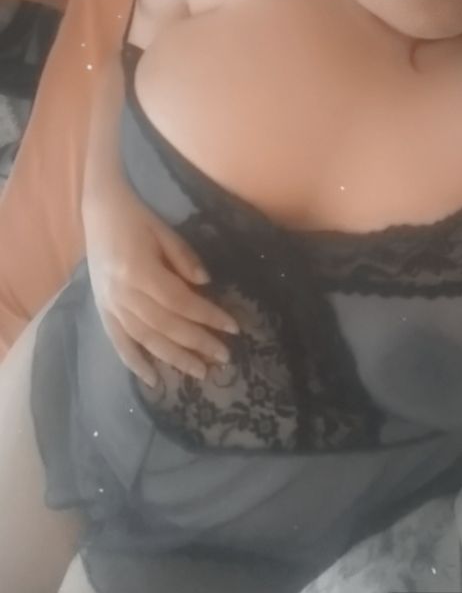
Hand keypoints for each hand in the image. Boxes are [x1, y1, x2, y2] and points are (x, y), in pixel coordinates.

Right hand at [84, 182, 239, 386]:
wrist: (98, 212)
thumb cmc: (137, 219)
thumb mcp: (165, 231)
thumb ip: (184, 258)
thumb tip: (205, 284)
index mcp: (139, 270)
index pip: (180, 301)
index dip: (207, 316)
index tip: (233, 327)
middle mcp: (122, 293)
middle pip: (165, 325)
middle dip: (197, 343)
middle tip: (224, 357)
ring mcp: (109, 305)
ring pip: (145, 339)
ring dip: (174, 359)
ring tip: (200, 372)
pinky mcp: (102, 310)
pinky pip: (119, 342)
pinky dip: (135, 363)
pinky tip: (154, 380)